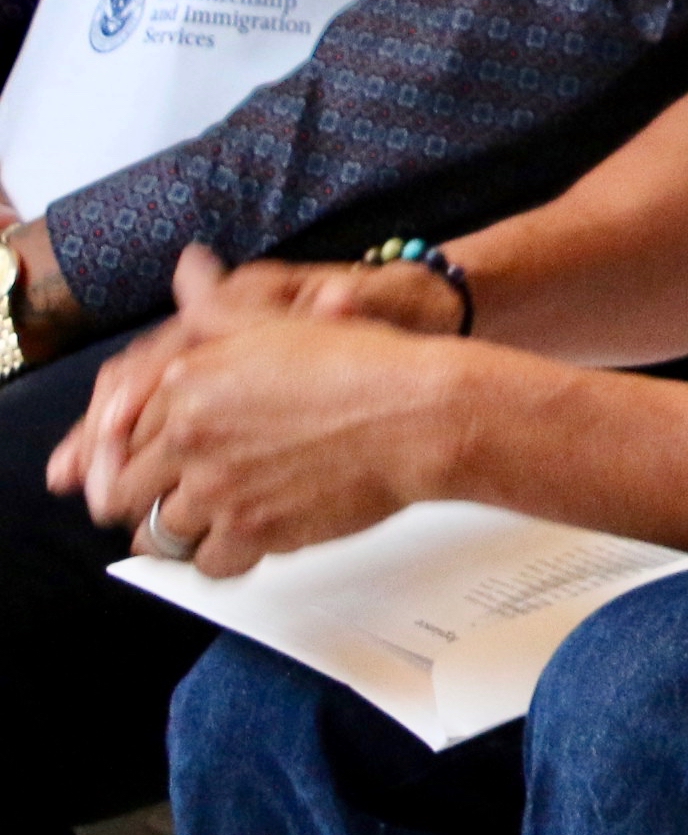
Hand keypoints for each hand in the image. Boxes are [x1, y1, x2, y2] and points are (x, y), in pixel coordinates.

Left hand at [65, 312, 467, 573]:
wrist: (422, 414)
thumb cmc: (366, 364)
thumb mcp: (281, 316)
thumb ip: (217, 305)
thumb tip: (189, 269)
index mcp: (187, 384)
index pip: (119, 434)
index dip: (132, 450)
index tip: (152, 459)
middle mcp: (191, 437)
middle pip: (124, 491)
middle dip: (144, 496)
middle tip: (177, 492)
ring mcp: (219, 489)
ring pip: (159, 535)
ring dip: (180, 530)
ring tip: (211, 517)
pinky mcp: (253, 531)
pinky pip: (208, 565)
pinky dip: (221, 558)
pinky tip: (242, 538)